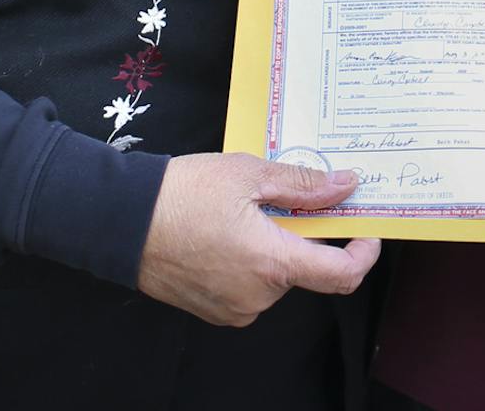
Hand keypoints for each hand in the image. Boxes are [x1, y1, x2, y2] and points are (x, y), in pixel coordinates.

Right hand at [137, 153, 379, 325]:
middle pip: (304, 268)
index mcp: (272, 263)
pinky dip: (249, 262)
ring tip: (239, 213)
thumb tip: (346, 187)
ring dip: (272, 247)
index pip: (341, 275)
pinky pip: (250, 288)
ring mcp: (235, 308)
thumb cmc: (181, 193)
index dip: (363, 254)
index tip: (365, 231)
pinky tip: (223, 233)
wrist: (118, 222)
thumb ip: (304, 184)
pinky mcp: (214, 311)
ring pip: (276, 277)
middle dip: (301, 235)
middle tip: (279, 199)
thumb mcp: (248, 174)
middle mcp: (258, 296)